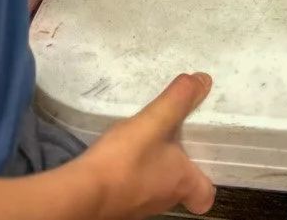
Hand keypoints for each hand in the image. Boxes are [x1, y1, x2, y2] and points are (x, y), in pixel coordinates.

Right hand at [85, 72, 218, 215]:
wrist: (80, 193)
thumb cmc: (124, 161)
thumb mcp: (154, 122)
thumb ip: (178, 100)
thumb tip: (204, 80)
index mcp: (181, 183)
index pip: (205, 196)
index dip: (207, 177)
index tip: (204, 157)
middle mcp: (164, 200)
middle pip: (181, 186)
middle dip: (180, 164)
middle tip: (176, 139)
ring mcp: (139, 206)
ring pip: (156, 187)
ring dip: (155, 167)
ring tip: (148, 141)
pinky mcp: (117, 205)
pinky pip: (133, 188)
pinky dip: (132, 173)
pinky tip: (122, 155)